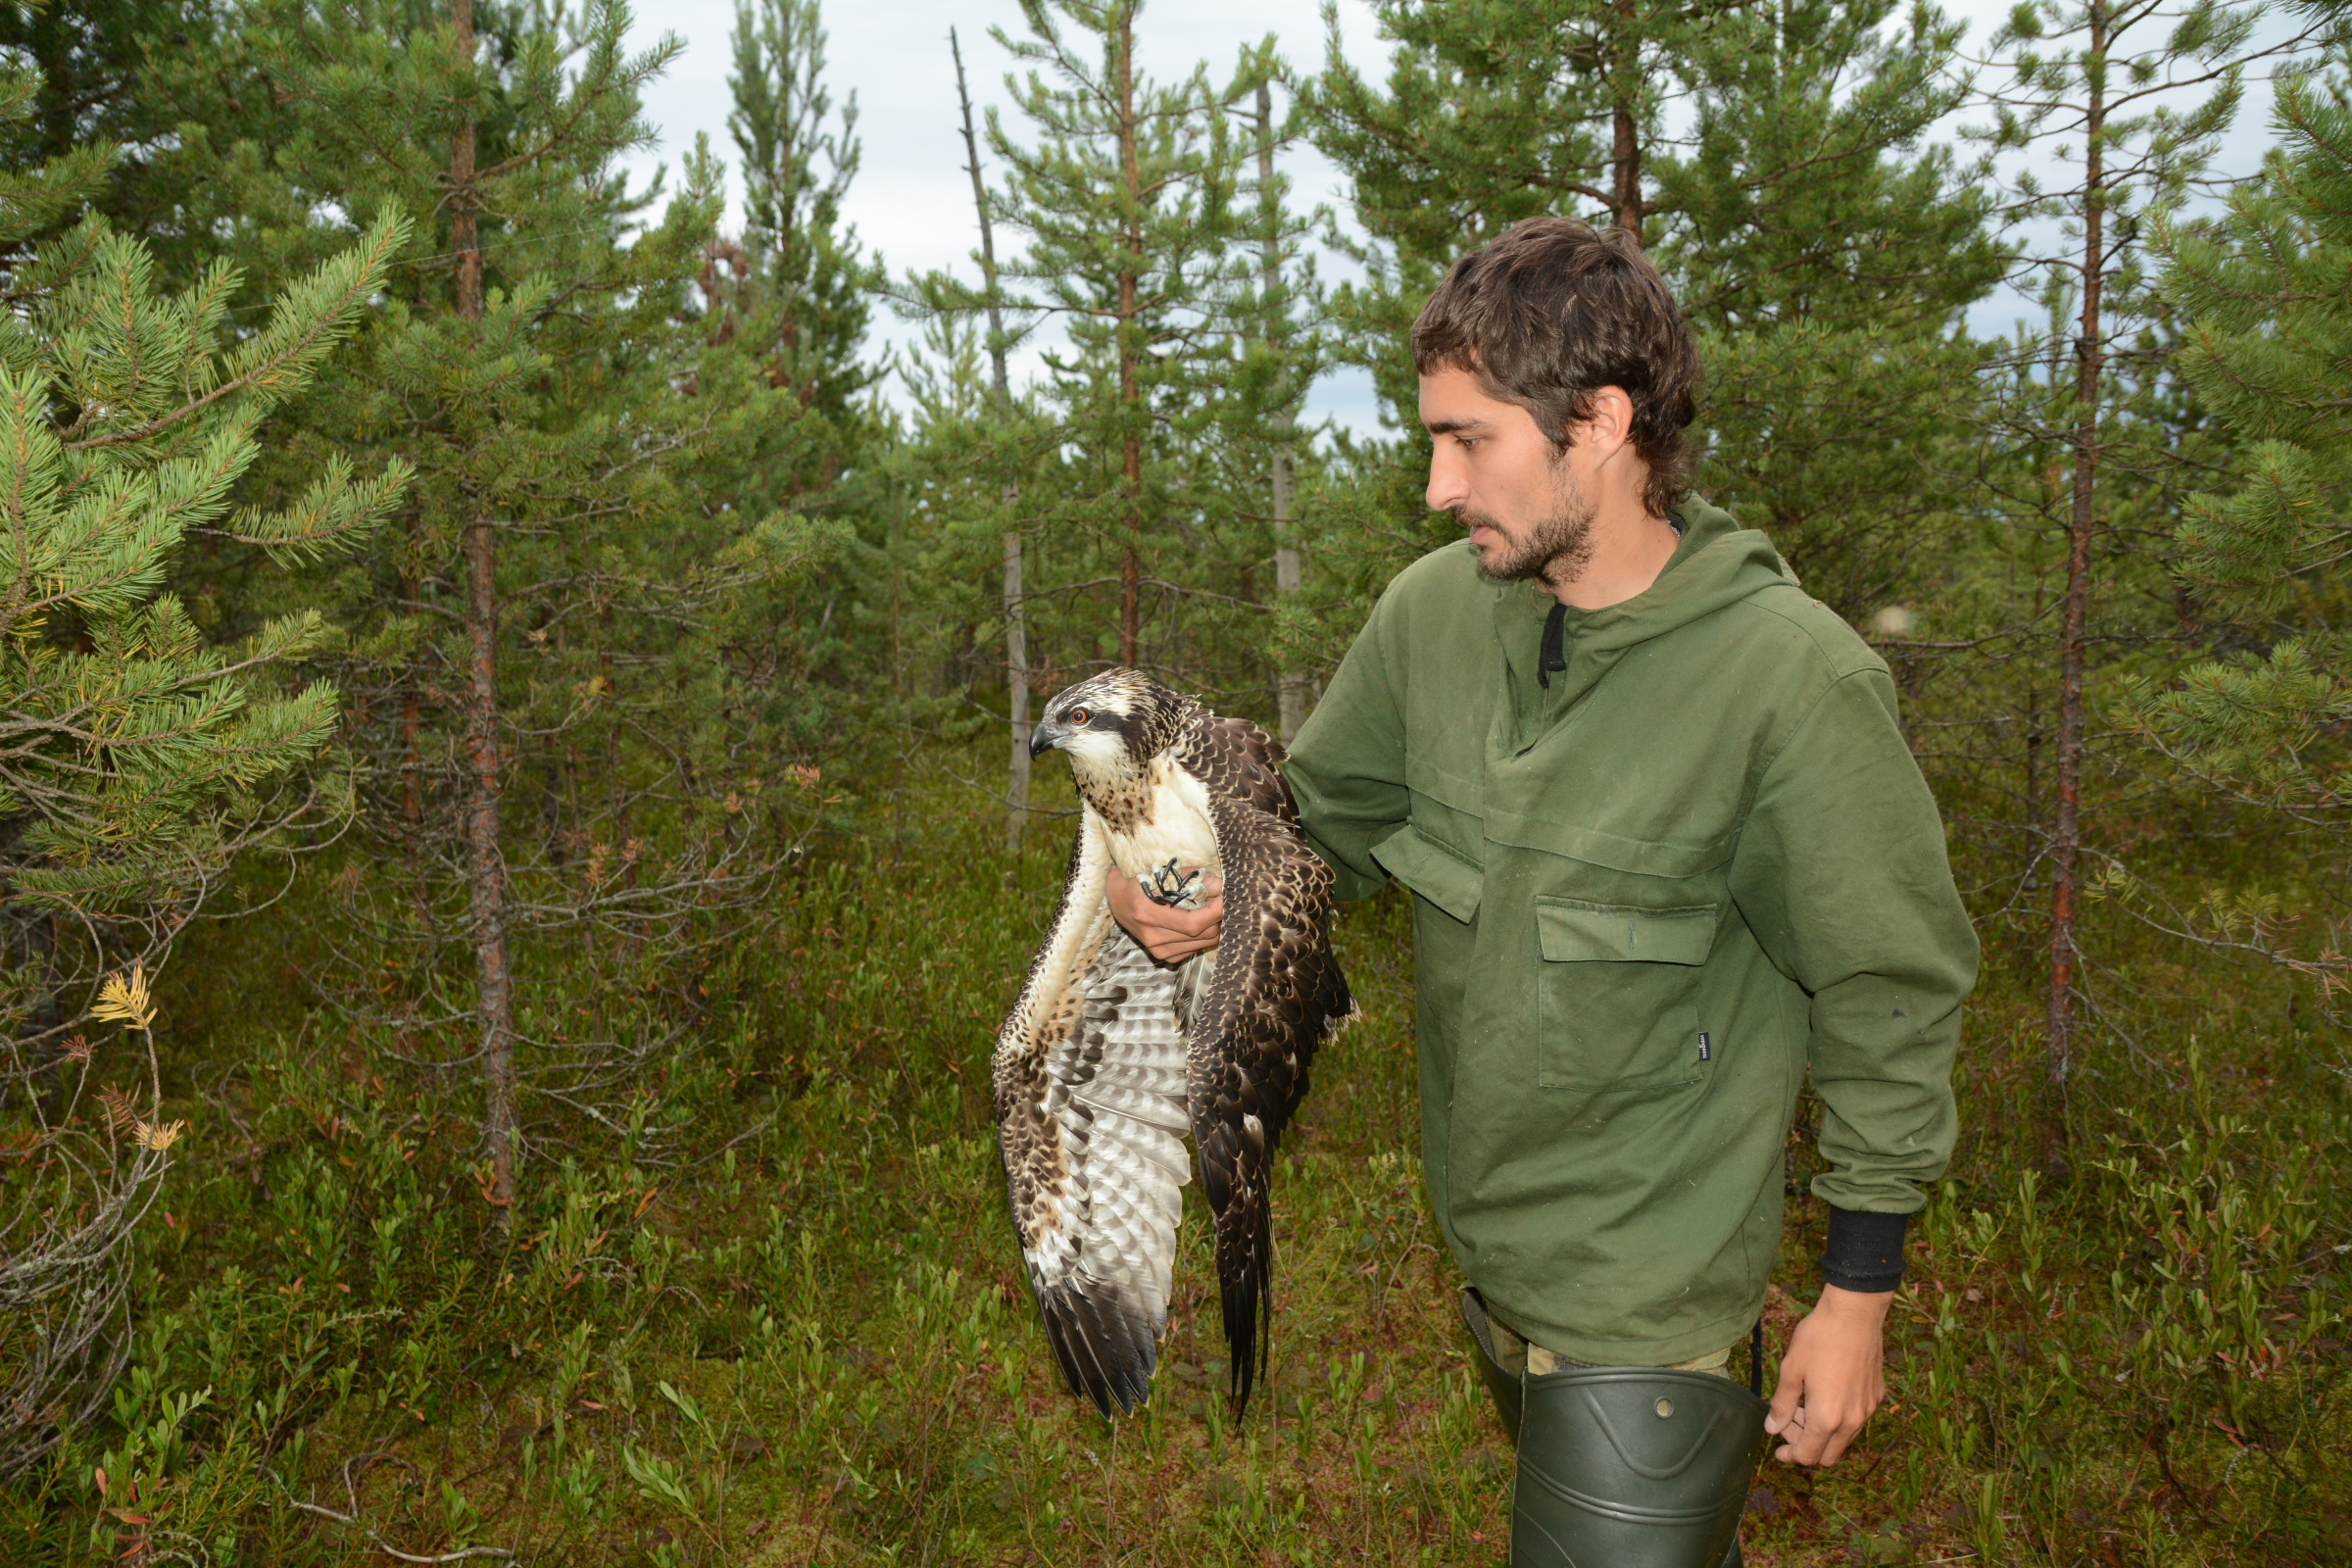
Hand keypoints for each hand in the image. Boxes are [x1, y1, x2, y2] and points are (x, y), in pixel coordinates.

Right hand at [1105, 868, 1222, 962]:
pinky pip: (1195, 948)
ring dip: (1214, 924)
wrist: (1117, 901)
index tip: (1225, 896)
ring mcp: (1158, 949)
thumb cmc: (1138, 881)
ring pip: (1203, 942)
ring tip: (1209, 906)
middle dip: (1219, 915)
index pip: (1192, 922)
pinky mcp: (1164, 956)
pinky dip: (1203, 933)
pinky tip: (1197, 919)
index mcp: (1147, 914)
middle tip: (1220, 898)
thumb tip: (1219, 885)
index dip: (1215, 911)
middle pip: (1202, 934)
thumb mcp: (1159, 872)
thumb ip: (1190, 877)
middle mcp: (1152, 937)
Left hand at [1764, 1284, 1890, 1466]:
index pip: (1808, 1455)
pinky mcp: (1877, 1396)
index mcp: (1827, 1418)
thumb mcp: (1791, 1370)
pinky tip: (1825, 1395)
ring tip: (1804, 1406)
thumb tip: (1772, 1429)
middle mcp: (1852, 1420)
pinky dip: (1839, 1419)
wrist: (1855, 1314)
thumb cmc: (1819, 1338)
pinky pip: (1856, 1420)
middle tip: (1789, 1425)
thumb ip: (1782, 1404)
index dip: (1790, 1456)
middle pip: (1829, 1455)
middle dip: (1806, 1447)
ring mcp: (1868, 1409)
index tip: (1778, 1450)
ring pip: (1844, 1439)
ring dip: (1823, 1433)